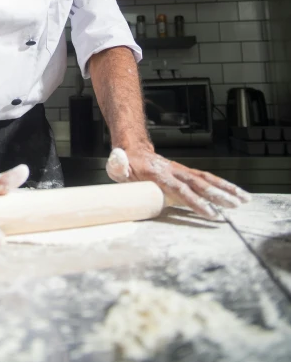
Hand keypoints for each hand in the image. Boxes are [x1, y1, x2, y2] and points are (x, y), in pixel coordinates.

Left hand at [106, 146, 249, 219]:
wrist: (134, 148)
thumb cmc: (125, 163)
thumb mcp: (118, 165)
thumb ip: (118, 166)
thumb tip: (118, 163)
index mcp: (159, 174)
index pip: (180, 189)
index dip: (195, 201)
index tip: (210, 213)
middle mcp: (174, 171)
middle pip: (200, 184)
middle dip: (218, 196)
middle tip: (235, 207)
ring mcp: (182, 171)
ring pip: (207, 180)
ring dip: (226, 190)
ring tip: (244, 200)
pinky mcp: (187, 174)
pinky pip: (207, 180)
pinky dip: (223, 186)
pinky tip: (236, 194)